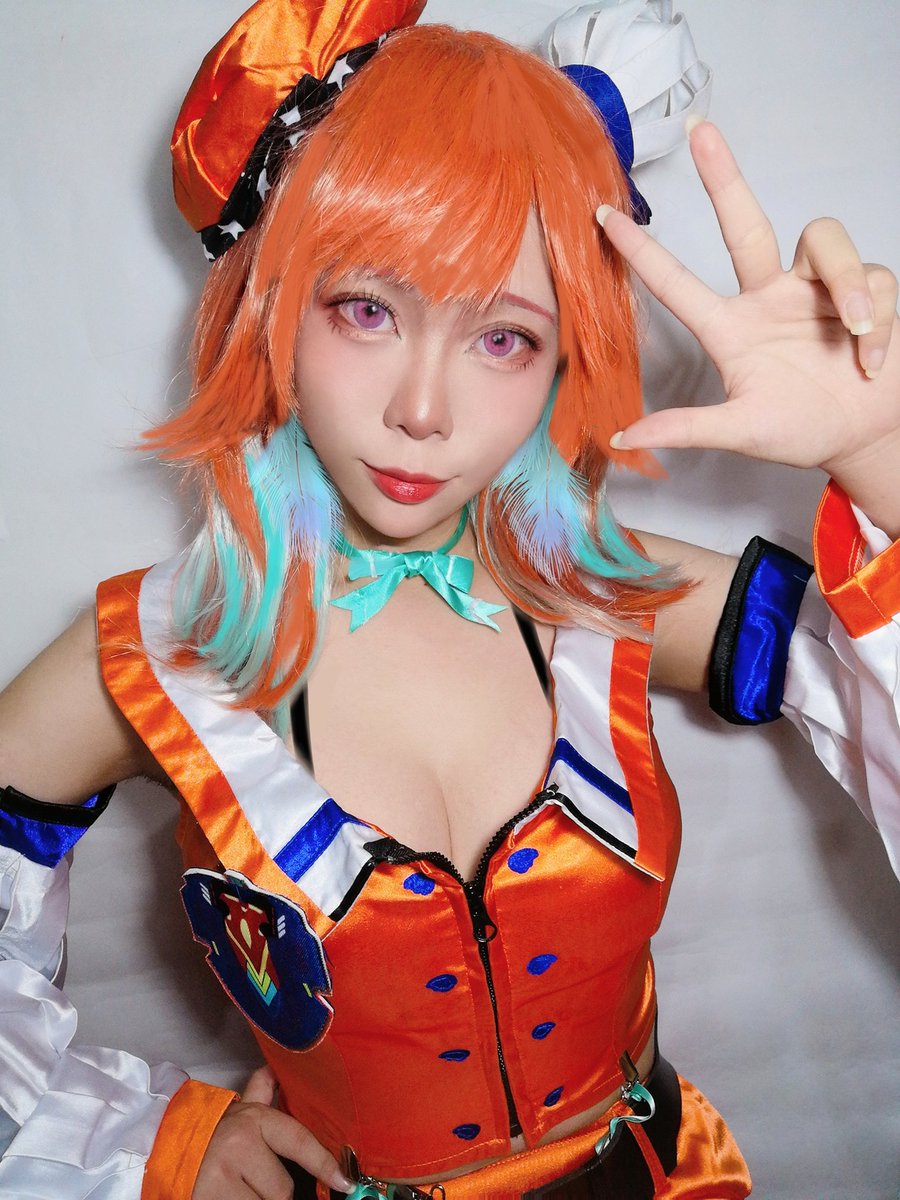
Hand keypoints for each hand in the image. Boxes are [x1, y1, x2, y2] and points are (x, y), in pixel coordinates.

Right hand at [193, 1066, 353, 1199]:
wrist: (159, 1148)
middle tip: (252, 1181)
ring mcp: (223, 1177)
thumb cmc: (206, 1133)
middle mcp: (241, 1146)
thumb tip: (275, 1070)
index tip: (344, 1182)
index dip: (324, 1164)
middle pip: (282, 1189)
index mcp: (253, 1120)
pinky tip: (232, 1197)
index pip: (299, 1142)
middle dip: (272, 1193)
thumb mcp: (235, 1111)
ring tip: (239, 1190)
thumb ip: (259, 1094)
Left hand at [598, 121, 899, 528]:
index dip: (641, 252)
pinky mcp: (865, 290)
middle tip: (701, 130)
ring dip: (848, 284)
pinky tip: (873, 362)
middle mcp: (769, 297)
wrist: (866, 438)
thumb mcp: (741, 431)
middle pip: (744, 222)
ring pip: (826, 241)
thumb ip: (687, 428)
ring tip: (857, 333)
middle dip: (724, 175)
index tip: (603, 217)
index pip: (677, 282)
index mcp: (732, 328)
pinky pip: (873, 285)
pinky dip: (879, 327)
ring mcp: (817, 289)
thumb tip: (622, 437)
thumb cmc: (803, 431)